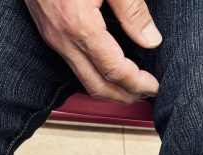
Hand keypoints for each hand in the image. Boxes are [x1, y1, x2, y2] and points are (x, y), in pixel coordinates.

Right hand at [25, 0, 160, 102]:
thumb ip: (132, 10)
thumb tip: (151, 40)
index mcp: (80, 26)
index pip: (114, 71)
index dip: (137, 83)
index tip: (154, 86)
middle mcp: (62, 38)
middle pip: (97, 86)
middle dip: (124, 96)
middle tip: (146, 94)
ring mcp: (52, 36)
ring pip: (83, 79)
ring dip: (110, 88)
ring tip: (132, 85)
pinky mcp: (48, 30)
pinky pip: (74, 64)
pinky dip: (96, 73)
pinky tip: (110, 67)